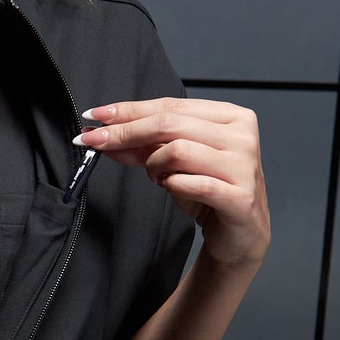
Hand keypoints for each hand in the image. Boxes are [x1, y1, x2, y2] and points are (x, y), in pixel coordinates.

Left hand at [77, 97, 269, 269]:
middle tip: (96, 142)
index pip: (170, 105)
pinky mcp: (240, 196)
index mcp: (229, 117)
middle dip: (125, 133)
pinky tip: (173, 188)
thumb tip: (104, 133)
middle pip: (169, 123)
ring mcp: (243, 165)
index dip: (128, 110)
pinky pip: (191, 183)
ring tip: (159, 178)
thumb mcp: (174, 163)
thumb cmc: (210, 193)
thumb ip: (143, 145)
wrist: (239, 233)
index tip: (96, 115)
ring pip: (178, 150)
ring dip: (155, 166)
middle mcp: (240, 135)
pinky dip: (172, 186)